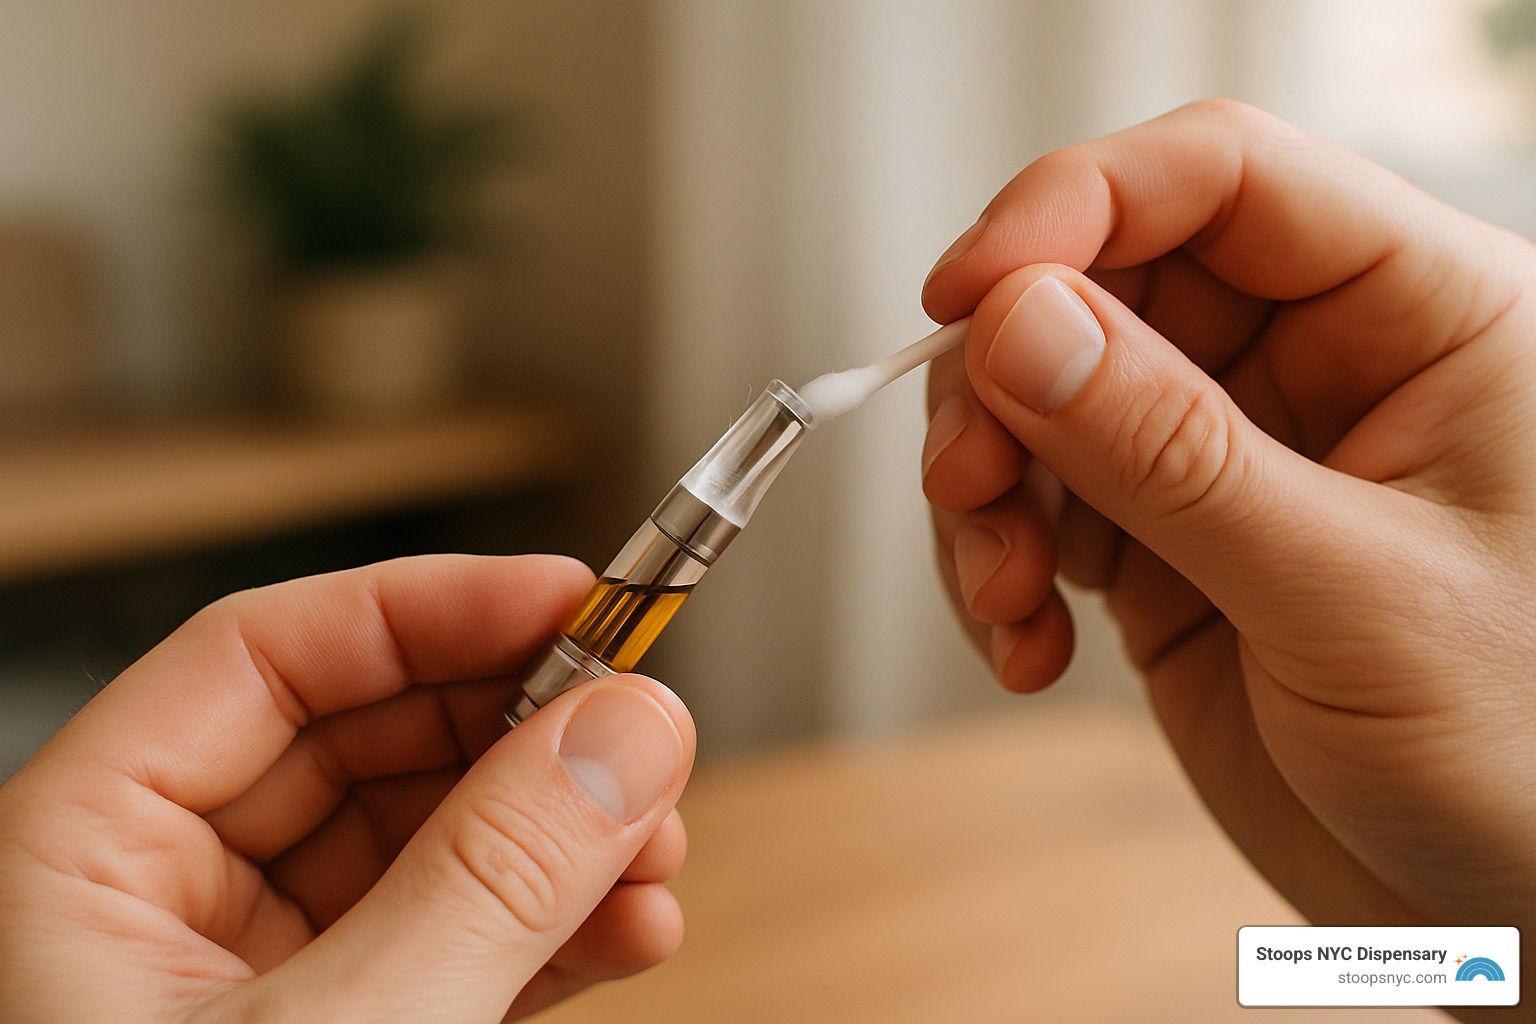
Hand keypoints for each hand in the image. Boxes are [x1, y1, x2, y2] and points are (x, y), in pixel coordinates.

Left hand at [0, 554, 694, 1022]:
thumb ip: (492, 879)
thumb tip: (629, 727)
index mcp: (84, 855)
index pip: (270, 657)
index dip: (430, 607)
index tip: (576, 596)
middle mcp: (164, 900)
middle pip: (370, 738)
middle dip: (524, 734)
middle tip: (643, 733)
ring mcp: (256, 979)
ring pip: (432, 840)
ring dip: (563, 836)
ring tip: (663, 852)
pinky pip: (457, 939)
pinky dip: (555, 927)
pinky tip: (635, 927)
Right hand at [920, 100, 1535, 963]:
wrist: (1513, 927)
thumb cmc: (1533, 763)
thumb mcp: (1352, 597)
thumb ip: (1175, 453)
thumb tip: (1020, 324)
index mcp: (1422, 316)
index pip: (1224, 180)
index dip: (1077, 207)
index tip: (967, 294)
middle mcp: (1316, 367)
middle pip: (1101, 285)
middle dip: (1004, 383)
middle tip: (967, 481)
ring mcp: (1229, 458)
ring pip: (1043, 400)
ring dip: (987, 493)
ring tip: (1003, 595)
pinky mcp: (1166, 546)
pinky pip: (1038, 507)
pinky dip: (997, 567)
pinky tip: (1025, 644)